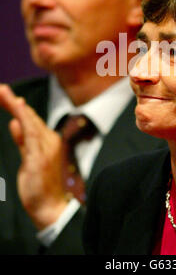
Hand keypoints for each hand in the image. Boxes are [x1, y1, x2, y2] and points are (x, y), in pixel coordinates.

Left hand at [0, 84, 67, 229]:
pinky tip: (18, 107)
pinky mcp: (40, 157)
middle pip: (30, 116)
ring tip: (3, 92)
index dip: (17, 106)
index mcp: (48, 141)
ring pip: (30, 121)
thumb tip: (14, 123)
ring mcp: (46, 148)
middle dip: (13, 101)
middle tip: (0, 88)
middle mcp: (50, 140)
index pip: (31, 119)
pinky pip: (32, 133)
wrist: (51, 208)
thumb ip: (22, 141)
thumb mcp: (28, 160)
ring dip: (16, 105)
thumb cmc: (41, 186)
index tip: (5, 94)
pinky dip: (25, 118)